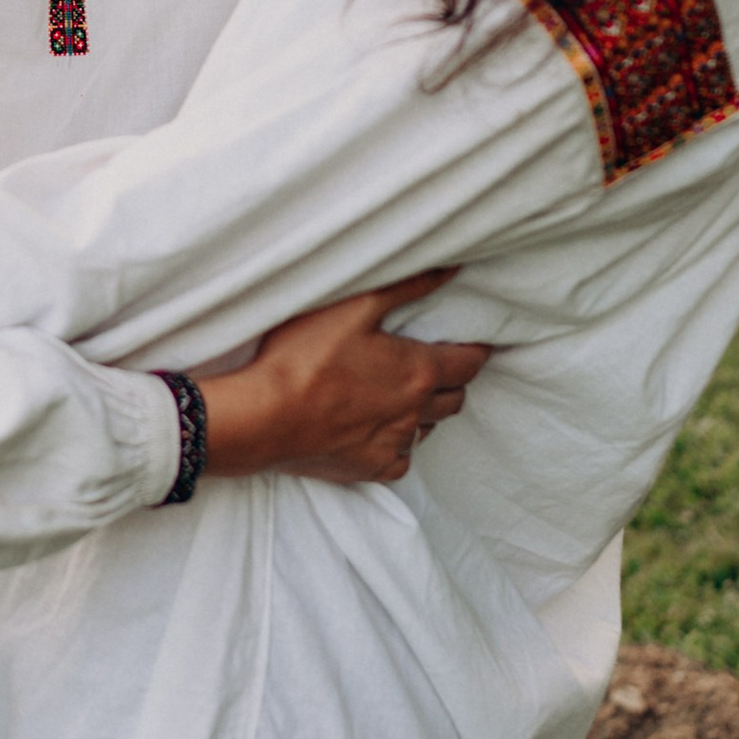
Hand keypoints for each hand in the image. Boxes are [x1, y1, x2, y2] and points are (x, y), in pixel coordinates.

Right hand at [199, 272, 489, 487]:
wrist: (263, 417)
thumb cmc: (304, 357)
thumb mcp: (355, 306)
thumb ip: (408, 286)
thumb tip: (452, 268)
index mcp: (418, 371)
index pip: (469, 363)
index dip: (476, 351)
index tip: (474, 343)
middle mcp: (414, 413)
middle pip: (454, 399)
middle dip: (452, 380)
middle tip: (437, 363)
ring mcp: (392, 445)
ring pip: (427, 429)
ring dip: (424, 411)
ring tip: (404, 392)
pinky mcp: (369, 469)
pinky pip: (401, 460)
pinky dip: (398, 444)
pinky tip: (380, 428)